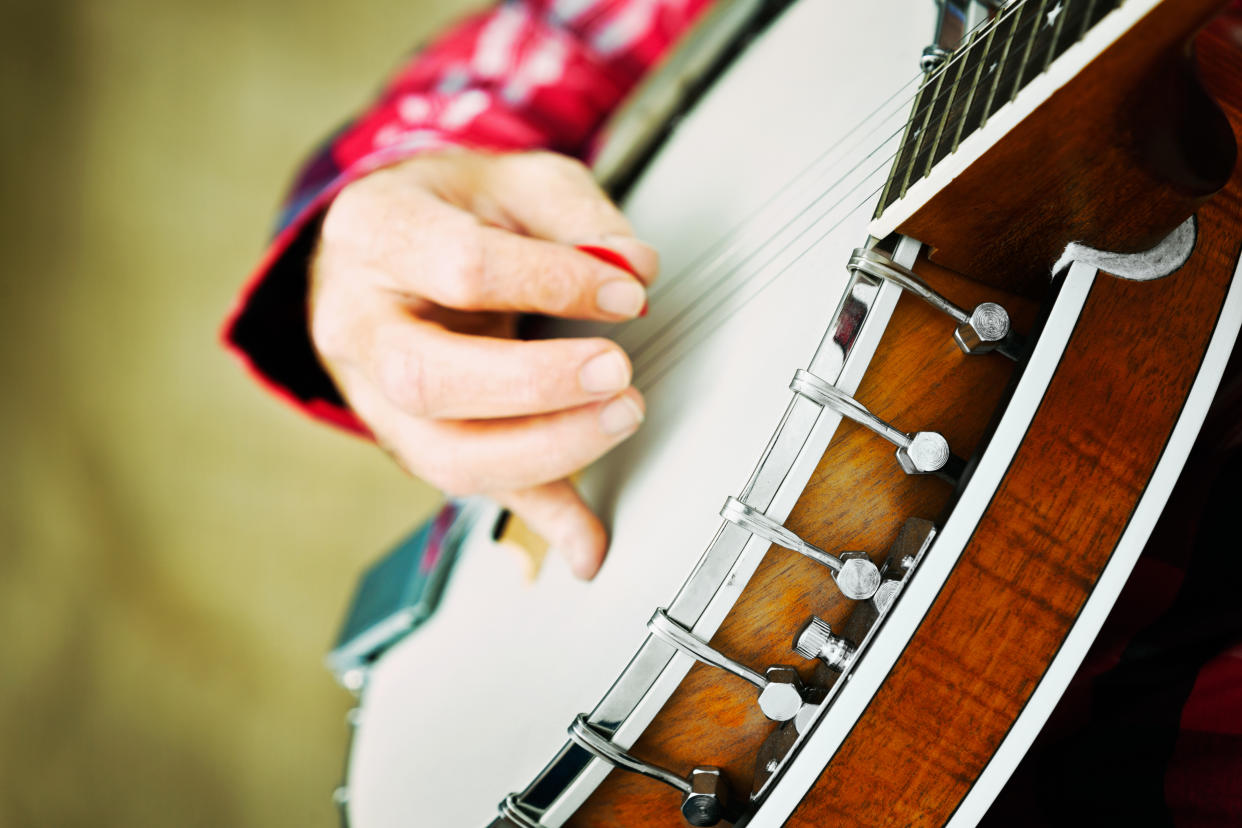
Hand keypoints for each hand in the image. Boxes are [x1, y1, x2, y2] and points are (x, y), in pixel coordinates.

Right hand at [310, 150, 658, 578]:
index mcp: (373, 233)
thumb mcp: (511, 181)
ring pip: (440, 454)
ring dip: (545, 450)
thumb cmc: (450, 210)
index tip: (625, 291)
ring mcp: (371, 395)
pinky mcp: (410, 442)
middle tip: (616, 373)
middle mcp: (354, 322)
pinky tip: (590, 541)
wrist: (388, 249)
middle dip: (535, 385)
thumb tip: (635, 271)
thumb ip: (577, 215)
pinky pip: (472, 491)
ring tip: (621, 418)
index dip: (552, 282)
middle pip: (427, 378)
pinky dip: (541, 516)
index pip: (460, 268)